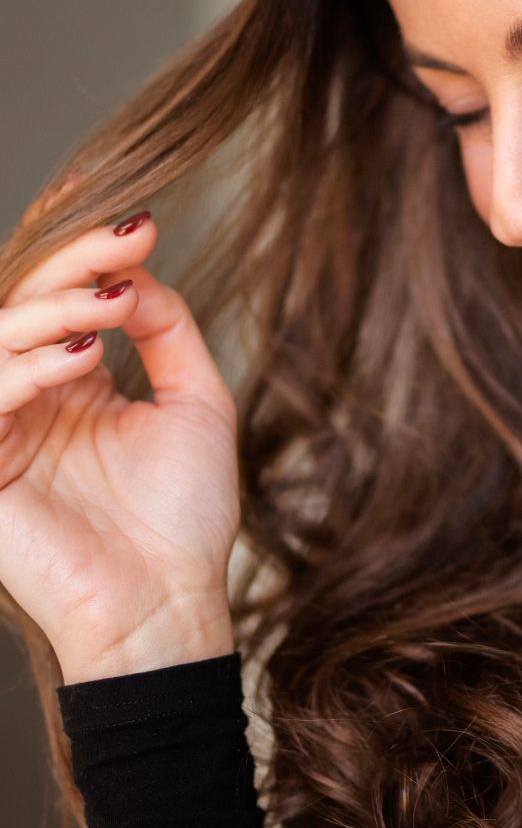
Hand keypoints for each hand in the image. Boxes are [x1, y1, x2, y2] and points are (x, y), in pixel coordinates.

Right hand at [0, 210, 239, 682]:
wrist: (169, 602)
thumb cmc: (184, 517)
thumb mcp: (196, 404)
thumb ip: (169, 333)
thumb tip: (138, 272)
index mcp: (74, 387)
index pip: (68, 302)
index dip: (96, 258)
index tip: (143, 225)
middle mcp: (31, 401)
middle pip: (26, 305)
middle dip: (76, 264)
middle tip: (127, 240)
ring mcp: (1, 430)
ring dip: (54, 308)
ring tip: (113, 303)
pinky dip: (31, 366)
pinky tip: (85, 354)